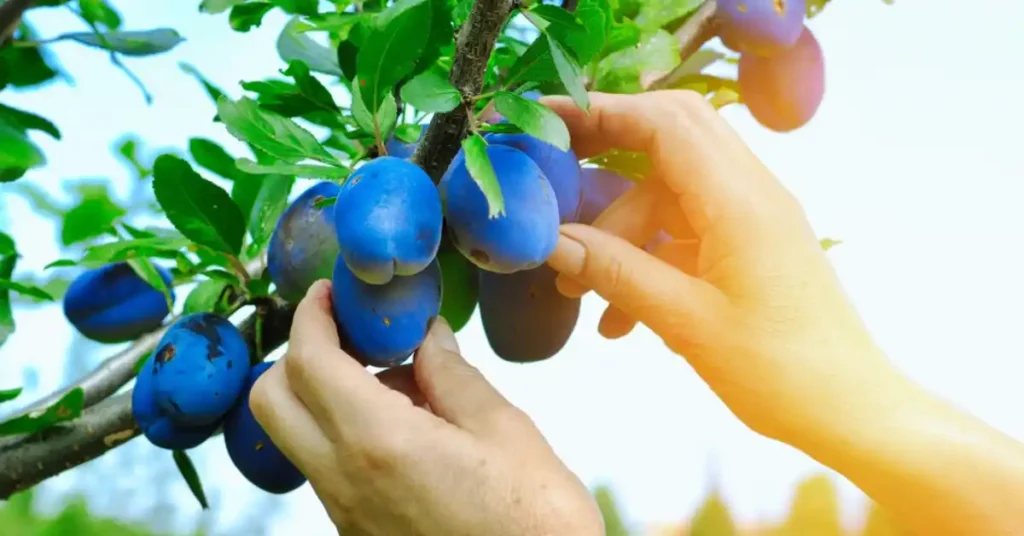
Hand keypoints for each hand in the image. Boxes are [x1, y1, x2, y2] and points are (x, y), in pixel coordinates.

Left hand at [249, 280, 602, 535]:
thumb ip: (452, 376)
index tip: (327, 291)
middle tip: (349, 333)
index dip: (312, 314)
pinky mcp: (357, 532)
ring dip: (327, 395)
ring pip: (297, 435)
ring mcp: (345, 512)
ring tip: (405, 387)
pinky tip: (411, 430)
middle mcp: (343, 480)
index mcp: (377, 442)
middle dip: (299, 354)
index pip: (309, 360)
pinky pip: (328, 467)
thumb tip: (428, 336)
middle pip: (271, 400)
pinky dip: (347, 432)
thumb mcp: (504, 431)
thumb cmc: (535, 520)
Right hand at [542, 90, 903, 445]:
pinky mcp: (749, 247)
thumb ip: (617, 273)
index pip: (664, 123)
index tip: (544, 122)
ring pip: (668, 195)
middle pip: (669, 140)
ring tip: (578, 294)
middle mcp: (749, 193)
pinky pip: (685, 232)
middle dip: (606, 153)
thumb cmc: (780, 371)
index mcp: (739, 200)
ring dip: (620, 233)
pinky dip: (647, 259)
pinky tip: (620, 317)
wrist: (850, 410)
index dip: (601, 113)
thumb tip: (553, 243)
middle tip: (551, 176)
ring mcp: (751, 219)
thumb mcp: (686, 322)